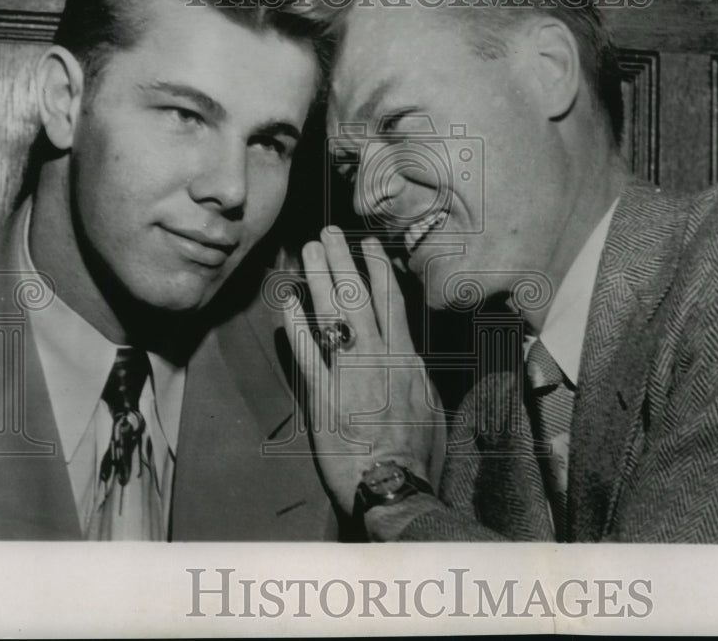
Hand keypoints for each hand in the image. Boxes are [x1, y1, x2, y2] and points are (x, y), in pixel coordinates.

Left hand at [282, 226, 444, 515]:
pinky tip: (286, 303)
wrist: (396, 485)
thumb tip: (412, 359)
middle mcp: (377, 357)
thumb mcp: (431, 407)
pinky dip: (296, 325)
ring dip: (319, 279)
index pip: (391, 302)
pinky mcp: (322, 395)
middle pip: (359, 298)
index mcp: (406, 358)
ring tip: (308, 251)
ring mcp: (349, 373)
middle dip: (344, 260)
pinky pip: (307, 353)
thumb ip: (417, 377)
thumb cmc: (419, 453)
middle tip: (329, 232)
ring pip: (333, 315)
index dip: (378, 268)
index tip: (368, 244)